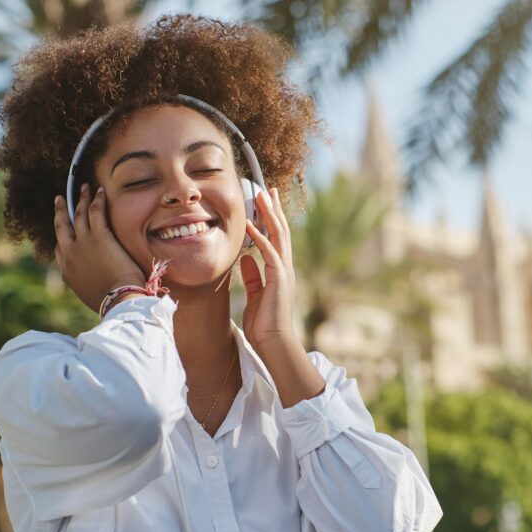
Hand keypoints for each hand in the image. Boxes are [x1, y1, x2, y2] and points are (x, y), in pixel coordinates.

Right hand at [53, 185, 145, 312]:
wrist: (118, 301)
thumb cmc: (112, 302)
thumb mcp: (93, 297)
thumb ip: (90, 285)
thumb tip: (99, 285)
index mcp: (68, 272)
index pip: (60, 249)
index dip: (62, 238)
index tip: (65, 231)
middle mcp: (71, 254)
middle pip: (62, 226)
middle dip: (61, 211)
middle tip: (60, 200)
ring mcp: (83, 243)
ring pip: (79, 214)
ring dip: (81, 199)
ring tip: (83, 187)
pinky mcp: (99, 236)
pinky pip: (96, 211)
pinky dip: (97, 199)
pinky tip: (100, 191)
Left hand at [240, 188, 298, 352]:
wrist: (273, 342)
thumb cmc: (264, 323)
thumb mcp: (255, 294)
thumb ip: (252, 276)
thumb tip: (245, 258)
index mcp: (280, 271)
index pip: (277, 239)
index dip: (272, 220)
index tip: (267, 203)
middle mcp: (285, 268)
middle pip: (281, 232)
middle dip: (275, 210)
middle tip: (269, 190)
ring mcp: (284, 272)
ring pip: (279, 237)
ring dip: (270, 216)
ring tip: (263, 197)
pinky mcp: (279, 278)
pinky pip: (269, 253)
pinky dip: (259, 238)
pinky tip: (250, 226)